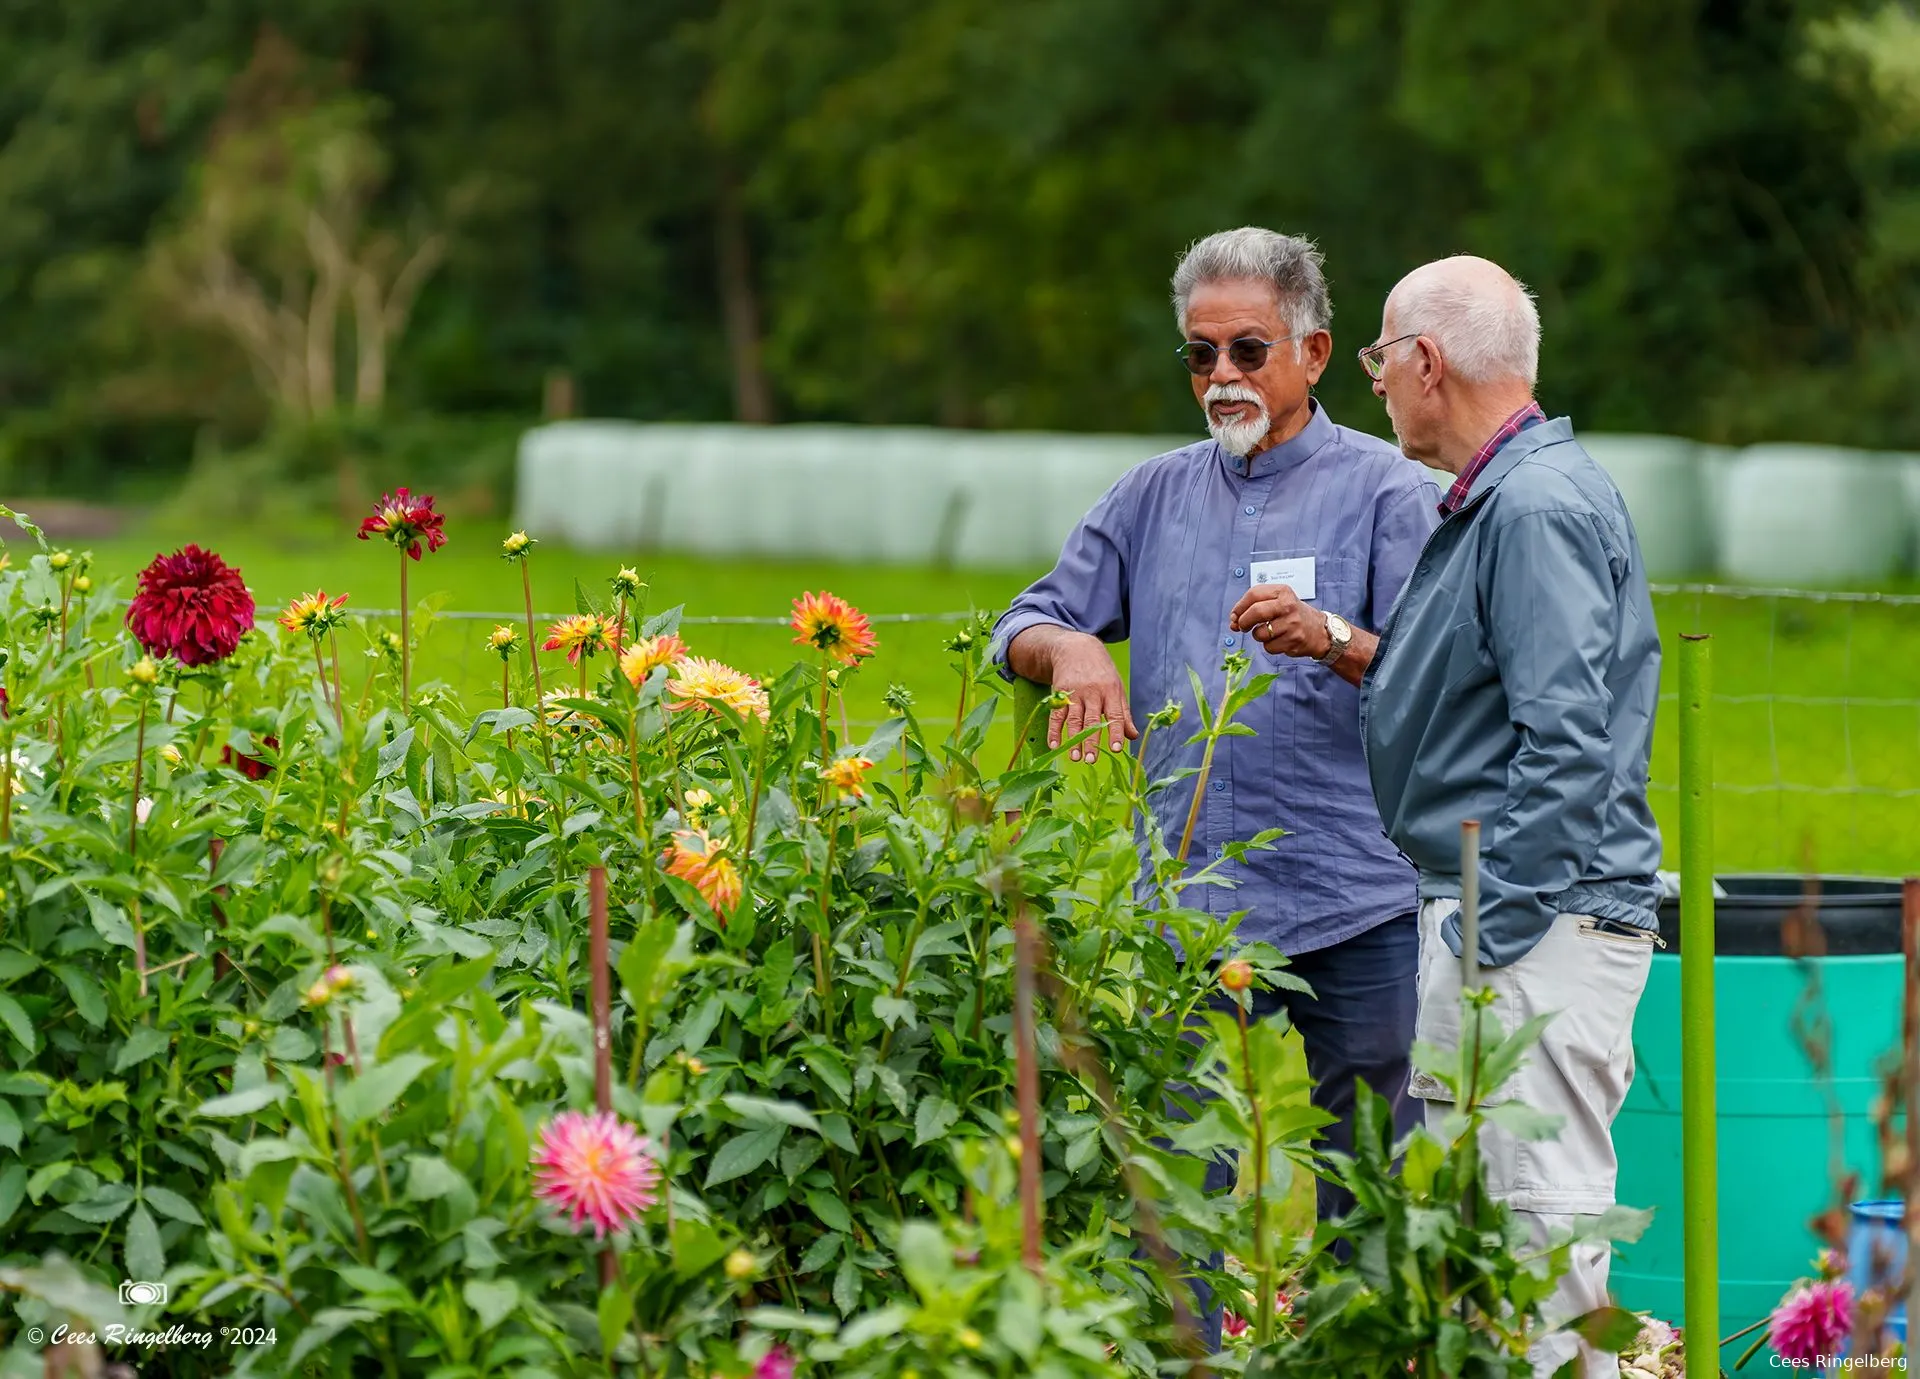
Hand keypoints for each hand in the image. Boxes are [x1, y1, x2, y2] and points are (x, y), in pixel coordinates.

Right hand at [1046, 636, 1137, 762]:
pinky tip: (1055, 745)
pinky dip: (1054, 731)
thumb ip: (1124, 713)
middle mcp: (1093, 693)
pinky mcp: (1060, 694)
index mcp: (1110, 692)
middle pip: (1091, 720)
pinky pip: (1056, 715)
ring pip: (1073, 720)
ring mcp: (1075, 693)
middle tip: (1091, 760)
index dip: (1116, 732)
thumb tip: (1133, 736)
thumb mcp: (1117, 688)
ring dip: (1073, 740)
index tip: (1116, 749)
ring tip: (1075, 758)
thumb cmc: (1101, 673)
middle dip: (1091, 741)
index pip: (1115, 715)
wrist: (1077, 649)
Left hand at [1229, 584, 1331, 660]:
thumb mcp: (1278, 602)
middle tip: (1242, 627)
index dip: (1239, 607)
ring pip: (1260, 633)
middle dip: (1243, 622)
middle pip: (1255, 612)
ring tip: (1268, 632)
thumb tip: (1232, 621)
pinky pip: (1268, 647)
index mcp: (1282, 592)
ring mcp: (1292, 624)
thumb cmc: (1292, 615)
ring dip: (1258, 636)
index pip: (1253, 594)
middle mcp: (1288, 606)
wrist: (1319, 631)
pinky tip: (1279, 640)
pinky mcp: (1293, 640)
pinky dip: (1269, 646)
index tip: (1234, 616)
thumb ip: (1254, 607)